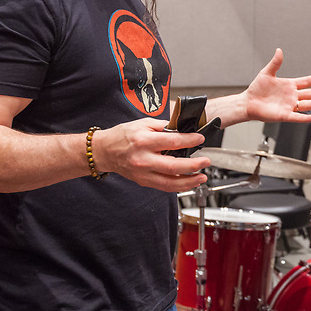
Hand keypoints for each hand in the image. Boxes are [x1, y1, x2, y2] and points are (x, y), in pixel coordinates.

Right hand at [93, 117, 209, 192]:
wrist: (104, 151)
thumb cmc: (123, 136)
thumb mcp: (142, 123)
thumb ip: (163, 126)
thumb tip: (182, 129)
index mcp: (144, 141)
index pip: (172, 142)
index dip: (189, 141)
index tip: (200, 139)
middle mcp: (143, 159)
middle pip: (173, 166)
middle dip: (193, 165)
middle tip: (206, 162)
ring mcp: (143, 173)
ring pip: (170, 182)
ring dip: (189, 182)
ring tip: (202, 177)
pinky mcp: (143, 181)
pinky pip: (164, 187)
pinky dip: (178, 186)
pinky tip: (189, 183)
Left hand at [243, 48, 310, 122]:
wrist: (248, 102)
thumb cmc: (256, 89)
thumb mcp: (266, 73)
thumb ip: (275, 63)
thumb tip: (279, 50)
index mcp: (289, 85)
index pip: (306, 81)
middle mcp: (292, 96)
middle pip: (310, 93)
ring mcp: (289, 106)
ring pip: (307, 105)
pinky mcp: (284, 115)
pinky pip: (297, 117)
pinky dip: (305, 118)